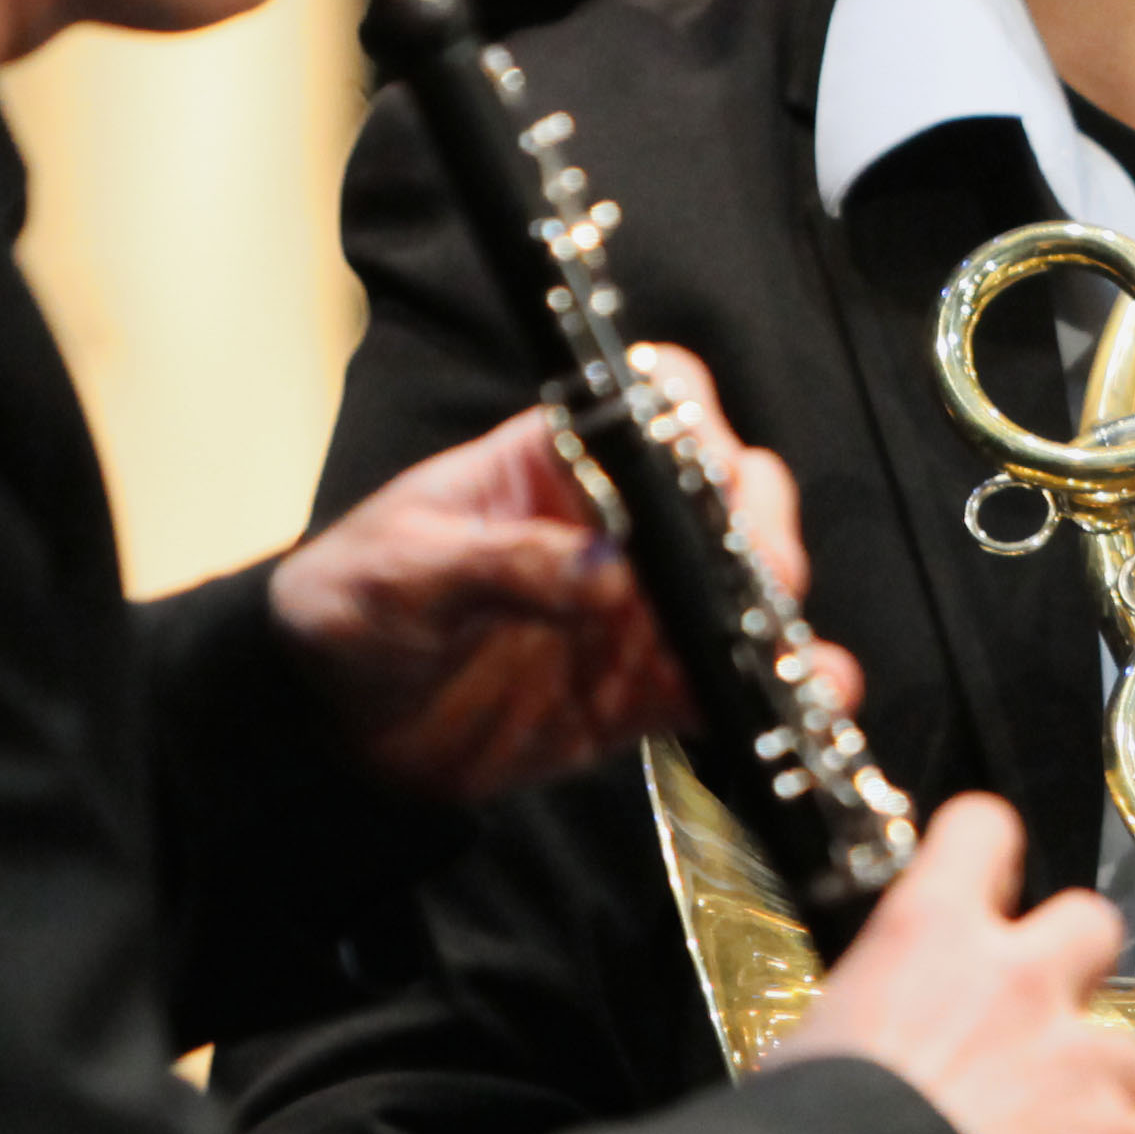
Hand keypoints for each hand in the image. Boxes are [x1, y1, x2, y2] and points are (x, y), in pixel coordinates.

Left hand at [269, 348, 838, 797]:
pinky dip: (769, 690)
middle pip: (726, 494)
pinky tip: (810, 701)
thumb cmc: (346, 607)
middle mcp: (614, 524)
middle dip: (759, 528)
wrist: (325, 724)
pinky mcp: (639, 688)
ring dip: (778, 615)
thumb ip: (501, 565)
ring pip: (740, 589)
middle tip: (761, 580)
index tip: (714, 478)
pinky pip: (719, 681)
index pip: (652, 409)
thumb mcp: (400, 573)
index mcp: (554, 464)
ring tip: (791, 657)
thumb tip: (607, 574)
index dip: (696, 426)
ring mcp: (635, 608)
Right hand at [768, 796, 1134, 1133]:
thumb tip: (853, 1042)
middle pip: (1090, 923)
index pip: (982, 831)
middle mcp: (1018, 980)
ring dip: (1104, 1090)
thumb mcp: (809, 1044)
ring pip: (1131, 1051)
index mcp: (929, 936)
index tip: (991, 877)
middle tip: (1042, 1012)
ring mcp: (1077, 1060)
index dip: (991, 851)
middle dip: (1077, 965)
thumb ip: (864, 1016)